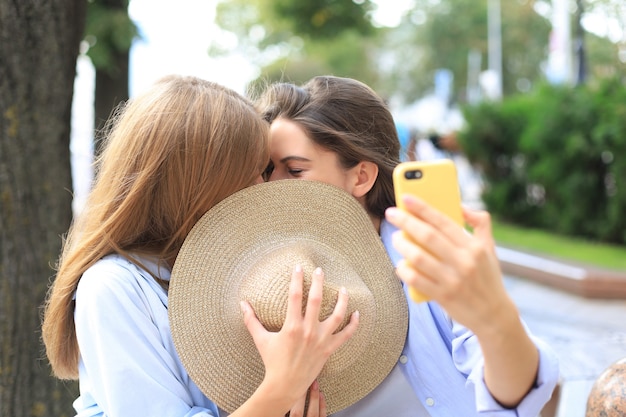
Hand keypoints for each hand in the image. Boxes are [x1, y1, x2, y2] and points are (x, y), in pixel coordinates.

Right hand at [241, 265, 358, 409]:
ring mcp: (321, 340)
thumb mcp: (261, 339)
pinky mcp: (329, 349)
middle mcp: (308, 331)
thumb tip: (242, 303)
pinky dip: (353, 324)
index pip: (295, 296)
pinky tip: (356, 313)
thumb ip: (251, 320)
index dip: (297, 279)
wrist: (285, 385)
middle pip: (317, 300)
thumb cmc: (272, 361)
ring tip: (344, 289)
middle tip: (319, 270)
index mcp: (292, 326)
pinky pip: (346, 335)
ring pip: (337, 316)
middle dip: (319, 282)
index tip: (298, 267)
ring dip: (342, 301)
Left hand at [385, 194, 514, 333]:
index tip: (406, 197)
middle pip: (428, 236)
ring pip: (418, 257)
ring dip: (402, 245)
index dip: (423, 208)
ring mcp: (452, 280)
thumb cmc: (487, 276)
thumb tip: (460, 204)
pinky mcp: (442, 297)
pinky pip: (415, 280)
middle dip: (406, 221)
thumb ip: (479, 222)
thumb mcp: (490, 247)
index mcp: (474, 247)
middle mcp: (464, 262)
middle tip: (391, 213)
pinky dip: (404, 270)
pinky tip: (400, 264)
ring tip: (395, 238)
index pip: (444, 221)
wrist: (494, 315)